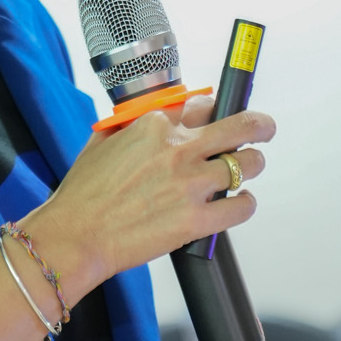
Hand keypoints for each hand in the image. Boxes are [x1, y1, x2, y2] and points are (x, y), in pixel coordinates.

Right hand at [27, 95, 274, 300]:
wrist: (75, 235)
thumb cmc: (83, 194)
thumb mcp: (102, 141)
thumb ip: (132, 125)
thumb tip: (151, 119)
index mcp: (155, 125)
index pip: (202, 104)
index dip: (211, 110)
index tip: (214, 116)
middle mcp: (179, 150)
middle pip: (241, 126)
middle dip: (259, 125)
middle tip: (264, 129)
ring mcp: (191, 185)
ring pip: (248, 164)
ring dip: (251, 165)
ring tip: (246, 170)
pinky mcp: (197, 220)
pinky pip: (242, 207)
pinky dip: (245, 204)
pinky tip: (238, 203)